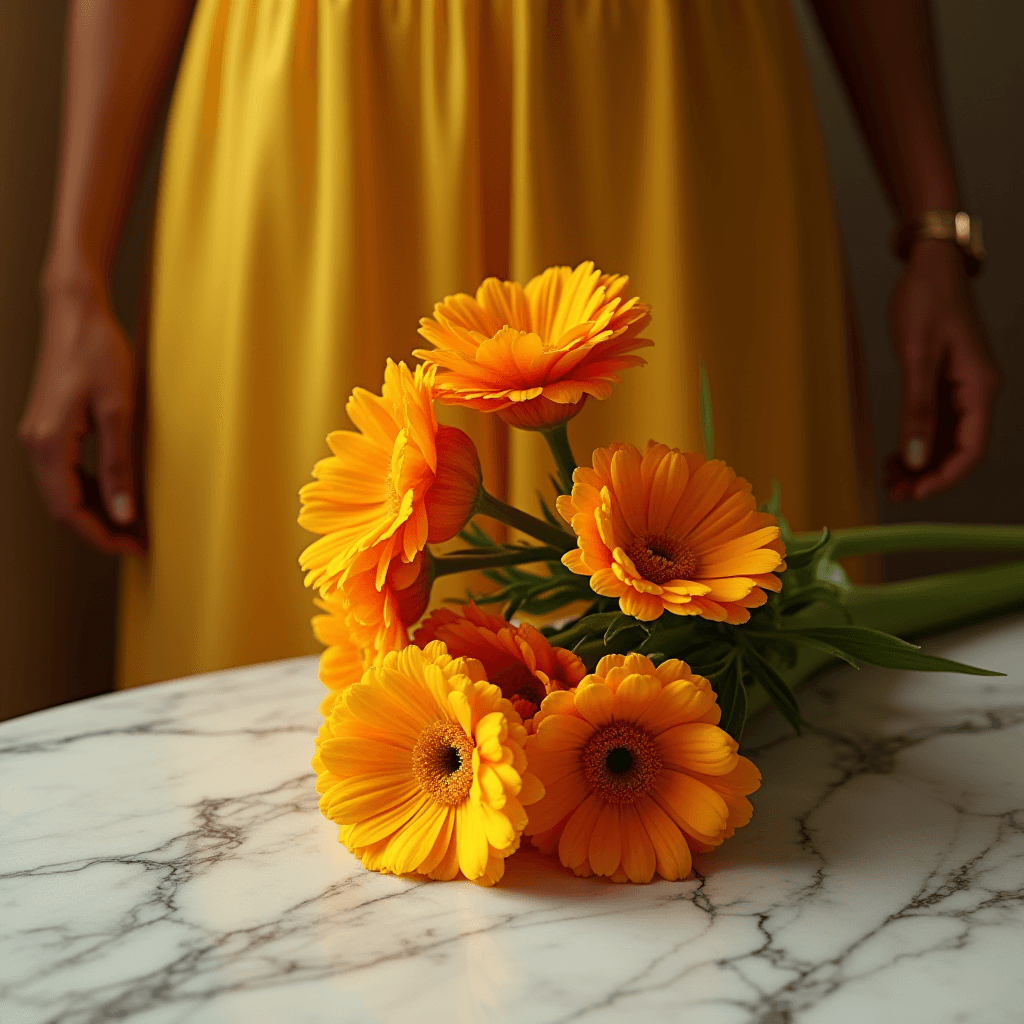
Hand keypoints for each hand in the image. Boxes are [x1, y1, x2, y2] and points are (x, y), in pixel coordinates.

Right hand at [19, 278, 144, 555]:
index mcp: (48, 444)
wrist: (76, 311)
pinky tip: (114, 492)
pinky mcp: (47, 426)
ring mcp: (37, 434)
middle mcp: (34, 443)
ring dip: (94, 511)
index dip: (100, 536)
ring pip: (62, 491)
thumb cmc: (97, 351)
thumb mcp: (118, 411)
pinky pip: (63, 471)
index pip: (69, 510)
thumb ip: (118, 466)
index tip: (131, 548)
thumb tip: (123, 513)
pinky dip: (87, 489)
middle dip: (99, 529)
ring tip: (131, 522)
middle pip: (62, 506)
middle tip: (137, 541)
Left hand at [886, 239, 1000, 501]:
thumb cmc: (927, 301)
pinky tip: (896, 456)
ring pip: (946, 441)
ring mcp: (963, 389)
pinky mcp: (947, 383)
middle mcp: (978, 393)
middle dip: (928, 476)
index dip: (944, 478)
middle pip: (959, 451)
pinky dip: (918, 443)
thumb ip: (917, 410)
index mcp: (980, 388)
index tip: (914, 494)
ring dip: (921, 464)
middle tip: (893, 492)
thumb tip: (917, 459)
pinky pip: (937, 425)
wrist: (931, 265)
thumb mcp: (917, 357)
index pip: (970, 451)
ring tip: (889, 478)